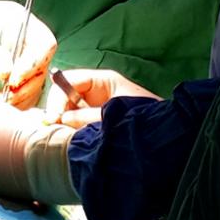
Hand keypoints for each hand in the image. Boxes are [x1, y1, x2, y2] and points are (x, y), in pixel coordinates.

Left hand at [0, 0, 56, 108]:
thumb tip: (8, 73)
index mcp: (23, 23)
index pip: (44, 45)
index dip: (32, 65)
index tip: (12, 81)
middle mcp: (29, 41)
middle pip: (41, 68)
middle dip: (25, 86)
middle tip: (5, 98)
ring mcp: (24, 58)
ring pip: (34, 83)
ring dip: (19, 97)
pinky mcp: (17, 73)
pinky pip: (23, 90)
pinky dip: (13, 100)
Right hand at [45, 69, 160, 127]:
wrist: (166, 135)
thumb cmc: (145, 117)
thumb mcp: (114, 113)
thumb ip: (88, 116)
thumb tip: (62, 119)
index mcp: (103, 80)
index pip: (69, 81)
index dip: (58, 97)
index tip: (54, 117)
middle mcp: (96, 91)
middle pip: (65, 95)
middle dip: (59, 111)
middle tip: (56, 128)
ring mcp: (95, 106)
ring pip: (69, 111)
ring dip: (65, 123)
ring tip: (67, 135)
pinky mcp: (96, 123)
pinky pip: (77, 124)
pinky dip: (72, 131)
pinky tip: (73, 139)